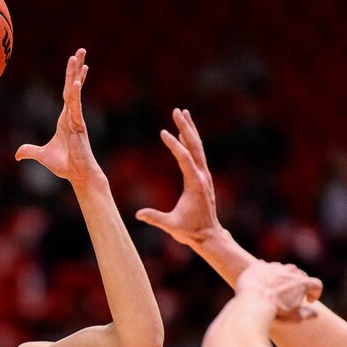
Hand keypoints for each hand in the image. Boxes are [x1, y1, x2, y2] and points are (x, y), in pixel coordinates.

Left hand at [15, 48, 102, 186]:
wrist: (78, 175)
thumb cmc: (65, 165)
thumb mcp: (42, 155)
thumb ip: (30, 151)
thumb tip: (17, 155)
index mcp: (65, 118)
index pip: (67, 93)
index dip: (71, 77)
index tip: (74, 62)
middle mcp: (72, 115)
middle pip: (73, 87)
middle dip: (76, 68)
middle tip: (80, 51)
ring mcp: (76, 119)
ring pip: (75, 92)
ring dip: (77, 75)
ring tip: (81, 59)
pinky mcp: (79, 126)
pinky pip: (76, 107)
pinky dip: (76, 95)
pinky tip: (76, 83)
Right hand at [136, 109, 221, 245]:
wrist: (208, 235)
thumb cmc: (190, 231)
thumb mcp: (172, 226)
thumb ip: (156, 219)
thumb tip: (138, 214)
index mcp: (195, 184)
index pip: (184, 159)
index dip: (174, 145)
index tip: (163, 132)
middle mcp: (202, 176)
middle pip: (194, 146)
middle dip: (185, 127)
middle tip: (177, 111)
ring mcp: (204, 176)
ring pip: (197, 147)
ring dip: (189, 130)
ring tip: (183, 113)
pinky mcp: (203, 177)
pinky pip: (197, 154)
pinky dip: (190, 141)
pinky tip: (184, 133)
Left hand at [236, 261, 322, 321]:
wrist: (252, 302)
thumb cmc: (276, 312)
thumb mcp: (295, 317)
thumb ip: (307, 314)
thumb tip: (315, 313)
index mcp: (302, 283)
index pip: (316, 284)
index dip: (315, 293)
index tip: (309, 300)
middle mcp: (291, 271)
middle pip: (300, 275)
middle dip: (298, 284)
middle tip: (292, 295)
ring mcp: (275, 266)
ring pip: (283, 270)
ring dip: (282, 277)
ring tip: (275, 289)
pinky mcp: (260, 265)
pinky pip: (265, 267)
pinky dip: (265, 274)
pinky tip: (261, 282)